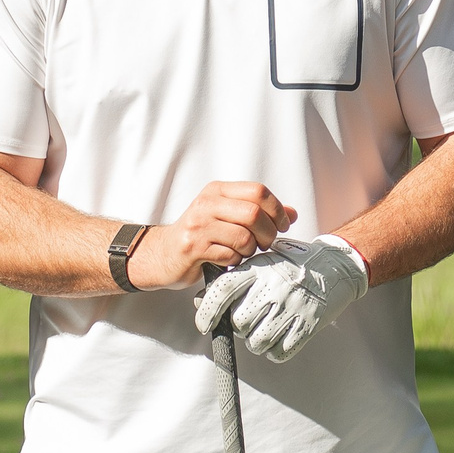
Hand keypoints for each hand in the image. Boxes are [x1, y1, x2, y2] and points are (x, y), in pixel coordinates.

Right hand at [122, 182, 295, 289]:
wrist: (161, 254)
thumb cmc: (198, 235)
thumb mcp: (227, 216)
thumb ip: (258, 212)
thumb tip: (291, 214)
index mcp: (217, 191)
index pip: (258, 191)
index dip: (277, 210)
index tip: (281, 225)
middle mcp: (206, 204)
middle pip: (253, 213)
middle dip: (267, 233)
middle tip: (265, 243)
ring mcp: (198, 225)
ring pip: (243, 236)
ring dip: (250, 250)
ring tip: (242, 252)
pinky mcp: (192, 247)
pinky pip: (229, 255)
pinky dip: (234, 261)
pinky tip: (227, 260)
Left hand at [194, 236, 369, 361]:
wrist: (336, 266)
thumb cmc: (293, 265)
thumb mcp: (262, 264)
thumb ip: (233, 281)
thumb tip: (200, 301)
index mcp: (259, 269)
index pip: (223, 291)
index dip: (208, 311)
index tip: (204, 325)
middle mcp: (274, 288)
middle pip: (239, 323)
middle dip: (240, 328)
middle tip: (250, 321)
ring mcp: (292, 307)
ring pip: (257, 342)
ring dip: (256, 342)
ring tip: (265, 329)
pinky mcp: (308, 325)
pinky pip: (280, 352)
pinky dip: (276, 351)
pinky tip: (280, 337)